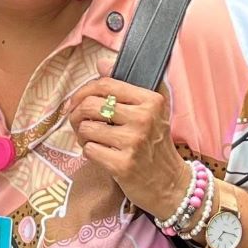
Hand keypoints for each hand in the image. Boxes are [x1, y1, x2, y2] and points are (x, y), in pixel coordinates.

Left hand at [66, 67, 191, 218]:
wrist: (171, 184)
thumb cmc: (156, 144)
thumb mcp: (152, 110)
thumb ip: (127, 84)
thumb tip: (101, 63)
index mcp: (151, 101)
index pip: (105, 85)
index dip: (83, 91)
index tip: (76, 101)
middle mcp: (144, 119)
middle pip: (89, 105)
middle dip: (76, 114)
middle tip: (79, 123)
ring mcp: (133, 142)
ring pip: (85, 128)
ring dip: (82, 135)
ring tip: (94, 140)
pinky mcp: (122, 164)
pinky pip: (88, 149)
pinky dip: (89, 152)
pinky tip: (101, 154)